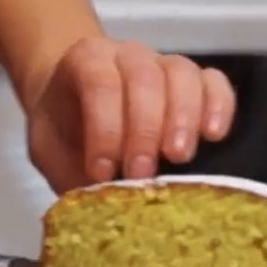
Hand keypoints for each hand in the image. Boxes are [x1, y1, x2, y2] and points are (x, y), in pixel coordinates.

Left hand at [24, 37, 236, 191]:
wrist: (73, 100)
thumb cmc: (63, 128)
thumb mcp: (48, 147)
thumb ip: (66, 167)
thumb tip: (96, 211)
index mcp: (86, 61)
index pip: (100, 84)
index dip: (105, 128)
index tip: (102, 172)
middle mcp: (127, 54)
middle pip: (144, 78)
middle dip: (144, 130)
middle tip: (141, 173)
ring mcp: (163, 62)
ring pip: (182, 75)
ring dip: (182, 118)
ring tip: (178, 157)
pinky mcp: (194, 79)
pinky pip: (213, 82)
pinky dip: (219, 105)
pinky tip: (214, 136)